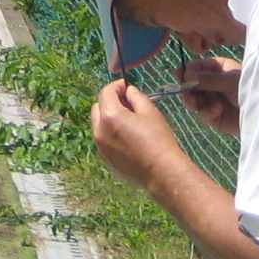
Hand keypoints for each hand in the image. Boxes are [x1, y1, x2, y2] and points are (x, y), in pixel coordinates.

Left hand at [90, 80, 193, 194]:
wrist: (161, 172)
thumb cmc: (158, 140)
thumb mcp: (150, 112)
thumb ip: (136, 97)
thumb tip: (129, 91)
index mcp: (110, 116)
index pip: (106, 93)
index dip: (116, 86)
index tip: (125, 86)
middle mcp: (99, 130)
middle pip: (97, 107)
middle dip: (109, 101)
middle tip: (126, 102)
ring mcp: (100, 147)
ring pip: (98, 124)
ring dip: (107, 117)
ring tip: (127, 120)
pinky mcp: (105, 159)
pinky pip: (102, 139)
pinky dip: (109, 133)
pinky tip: (126, 137)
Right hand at [174, 57, 243, 134]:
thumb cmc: (251, 89)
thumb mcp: (231, 81)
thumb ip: (209, 79)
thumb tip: (186, 75)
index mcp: (218, 69)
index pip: (197, 67)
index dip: (187, 70)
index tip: (179, 73)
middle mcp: (212, 84)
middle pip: (191, 84)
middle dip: (186, 88)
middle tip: (183, 91)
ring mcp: (212, 100)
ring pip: (193, 100)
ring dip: (191, 100)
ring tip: (192, 101)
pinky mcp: (214, 117)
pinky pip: (203, 113)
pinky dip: (207, 111)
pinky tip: (218, 109)